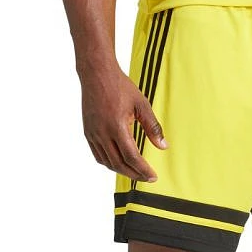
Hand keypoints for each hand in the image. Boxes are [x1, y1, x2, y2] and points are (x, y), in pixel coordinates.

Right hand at [80, 66, 166, 181]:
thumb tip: (163, 146)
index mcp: (117, 126)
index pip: (131, 157)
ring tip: (135, 173)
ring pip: (107, 162)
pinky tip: (120, 163)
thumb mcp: (142, 104)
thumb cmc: (120, 86)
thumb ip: (153, 127)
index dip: (143, 170)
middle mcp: (102, 133)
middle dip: (134, 174)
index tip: (153, 176)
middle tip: (147, 178)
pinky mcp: (88, 132)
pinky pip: (98, 155)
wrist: (96, 73)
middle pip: (119, 164)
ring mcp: (93, 133)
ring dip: (122, 171)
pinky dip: (110, 163)